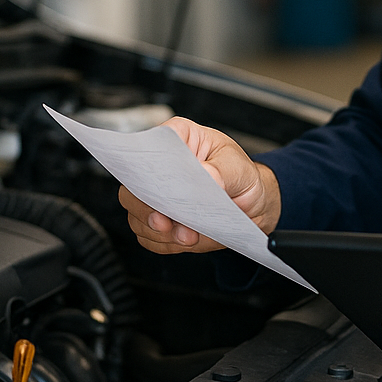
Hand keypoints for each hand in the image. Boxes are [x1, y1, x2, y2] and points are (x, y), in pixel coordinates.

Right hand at [118, 117, 280, 254]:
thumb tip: (206, 176)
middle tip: (165, 222)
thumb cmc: (239, 175)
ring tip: (188, 235)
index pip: (152, 143)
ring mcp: (155, 195)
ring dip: (159, 231)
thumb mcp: (238, 168)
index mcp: (178, 139)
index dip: (149, 163)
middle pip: (133, 184)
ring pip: (137, 215)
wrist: (248, 204)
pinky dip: (164, 242)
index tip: (160, 183)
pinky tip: (183, 239)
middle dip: (146, 207)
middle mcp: (159, 166)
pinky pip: (147, 236)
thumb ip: (222, 172)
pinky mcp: (157, 221)